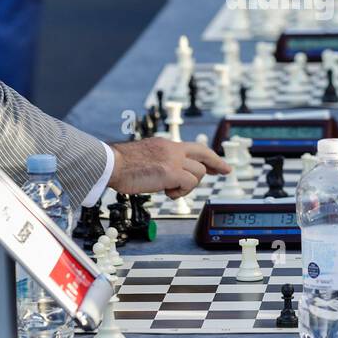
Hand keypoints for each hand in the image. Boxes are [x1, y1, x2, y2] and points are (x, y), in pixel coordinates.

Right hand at [109, 138, 230, 198]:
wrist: (110, 163)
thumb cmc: (120, 165)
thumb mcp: (146, 157)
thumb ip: (161, 162)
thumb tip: (169, 175)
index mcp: (166, 145)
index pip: (194, 148)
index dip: (209, 156)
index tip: (220, 163)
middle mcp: (172, 149)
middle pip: (204, 155)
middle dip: (217, 164)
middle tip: (226, 171)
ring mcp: (172, 160)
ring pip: (198, 173)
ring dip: (187, 186)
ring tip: (170, 190)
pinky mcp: (170, 172)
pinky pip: (188, 183)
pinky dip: (181, 191)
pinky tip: (168, 192)